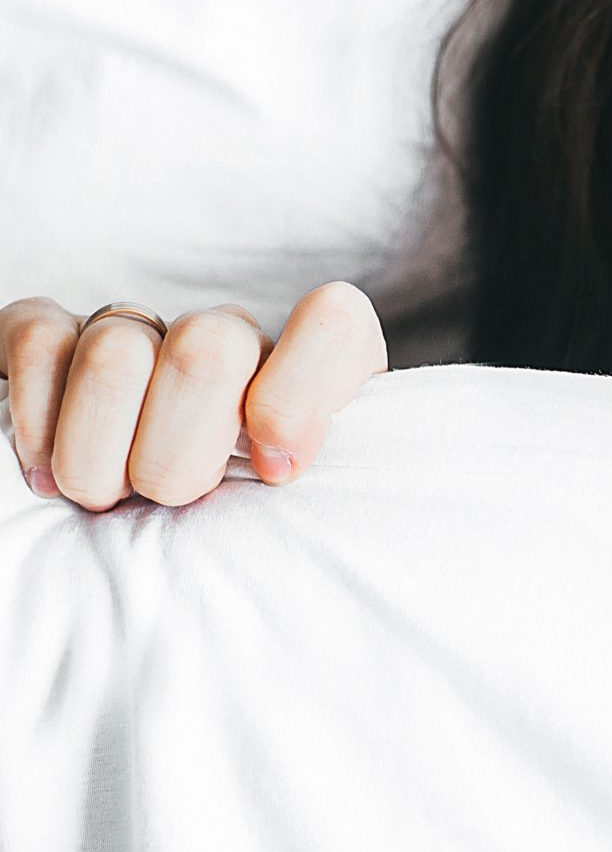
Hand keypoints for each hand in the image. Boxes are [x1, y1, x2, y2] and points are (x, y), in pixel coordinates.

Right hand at [2, 282, 387, 511]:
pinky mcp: (56, 336)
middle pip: (209, 351)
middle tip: (171, 499)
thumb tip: (279, 465)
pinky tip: (47, 473)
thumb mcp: (299, 517)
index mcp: (309, 373)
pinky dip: (38, 422)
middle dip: (178, 455)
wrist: (142, 524)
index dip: (299, 395)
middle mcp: (230, 339)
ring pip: (117, 353)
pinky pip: (40, 343)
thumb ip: (312, 487)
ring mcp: (143, 330)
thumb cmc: (240, 528)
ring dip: (100, 455)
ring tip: (108, 498)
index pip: (333, 324)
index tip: (274, 471)